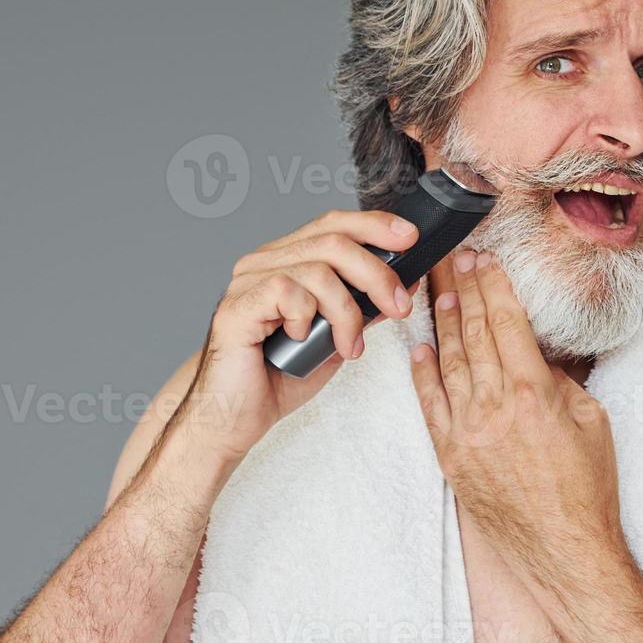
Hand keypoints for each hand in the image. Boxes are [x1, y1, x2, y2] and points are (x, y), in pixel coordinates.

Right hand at [179, 209, 419, 461]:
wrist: (234, 418)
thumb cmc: (278, 378)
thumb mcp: (336, 338)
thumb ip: (361, 308)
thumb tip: (401, 286)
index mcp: (287, 260)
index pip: (333, 224)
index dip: (374, 225)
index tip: (409, 238)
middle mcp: (264, 262)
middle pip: (334, 241)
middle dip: (377, 274)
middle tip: (398, 307)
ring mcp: (247, 281)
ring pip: (318, 270)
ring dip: (347, 312)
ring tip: (349, 346)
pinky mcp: (237, 305)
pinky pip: (288, 291)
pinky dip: (307, 318)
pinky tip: (302, 340)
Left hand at [410, 248, 626, 583]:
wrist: (565, 550)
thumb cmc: (587, 488)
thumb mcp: (590, 420)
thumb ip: (557, 381)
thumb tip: (533, 355)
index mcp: (531, 392)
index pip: (505, 321)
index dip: (492, 284)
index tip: (484, 259)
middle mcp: (492, 407)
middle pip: (473, 333)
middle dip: (464, 290)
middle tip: (455, 259)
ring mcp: (467, 432)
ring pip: (449, 362)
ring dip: (445, 323)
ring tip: (441, 291)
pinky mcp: (451, 457)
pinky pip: (431, 405)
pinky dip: (423, 374)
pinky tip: (420, 349)